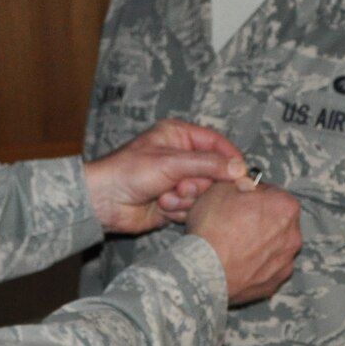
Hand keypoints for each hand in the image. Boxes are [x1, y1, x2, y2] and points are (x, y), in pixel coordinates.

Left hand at [82, 119, 255, 233]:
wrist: (103, 201)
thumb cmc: (128, 172)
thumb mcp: (171, 162)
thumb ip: (207, 164)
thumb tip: (239, 168)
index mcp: (179, 136)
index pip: (216, 143)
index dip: (229, 159)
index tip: (241, 174)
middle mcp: (181, 157)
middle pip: (213, 172)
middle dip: (199, 184)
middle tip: (183, 187)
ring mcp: (178, 181)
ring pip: (203, 193)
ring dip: (186, 198)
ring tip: (165, 196)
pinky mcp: (174, 202)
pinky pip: (192, 208)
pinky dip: (179, 210)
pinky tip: (161, 206)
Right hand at [184, 181, 299, 304]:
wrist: (204, 270)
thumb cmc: (213, 227)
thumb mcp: (221, 188)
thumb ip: (241, 183)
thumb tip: (248, 185)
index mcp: (285, 206)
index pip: (272, 193)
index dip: (253, 195)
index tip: (239, 201)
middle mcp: (293, 235)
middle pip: (277, 221)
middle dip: (260, 220)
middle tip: (234, 223)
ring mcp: (285, 262)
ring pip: (274, 246)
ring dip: (259, 244)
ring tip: (234, 246)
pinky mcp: (274, 283)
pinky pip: (267, 269)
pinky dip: (256, 266)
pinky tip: (237, 263)